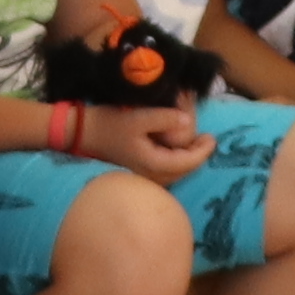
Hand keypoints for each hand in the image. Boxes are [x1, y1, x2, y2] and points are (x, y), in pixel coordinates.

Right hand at [87, 100, 213, 181]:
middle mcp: (150, 176)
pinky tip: (175, 149)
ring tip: (194, 143)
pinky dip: (174, 162)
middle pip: (183, 172)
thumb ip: (165, 118)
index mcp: (153, 164)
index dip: (203, 151)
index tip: (212, 137)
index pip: (187, 163)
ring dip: (186, 161)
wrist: (82, 133)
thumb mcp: (138, 117)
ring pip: (174, 174)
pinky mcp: (137, 171)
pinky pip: (164, 172)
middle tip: (206, 139)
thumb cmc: (110, 124)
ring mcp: (143, 176)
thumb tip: (188, 121)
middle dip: (197, 157)